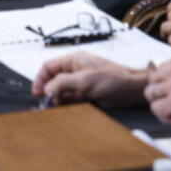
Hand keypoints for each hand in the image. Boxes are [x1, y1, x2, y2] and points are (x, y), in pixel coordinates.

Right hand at [32, 52, 149, 107]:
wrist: (133, 90)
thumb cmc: (114, 80)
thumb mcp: (86, 80)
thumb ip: (64, 83)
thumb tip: (47, 89)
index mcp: (74, 60)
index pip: (49, 66)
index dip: (40, 78)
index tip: (37, 92)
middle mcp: (76, 70)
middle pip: (54, 79)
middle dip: (48, 90)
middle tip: (45, 103)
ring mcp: (82, 82)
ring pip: (62, 90)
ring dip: (57, 99)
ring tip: (55, 108)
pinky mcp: (87, 93)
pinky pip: (71, 98)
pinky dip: (66, 103)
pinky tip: (65, 109)